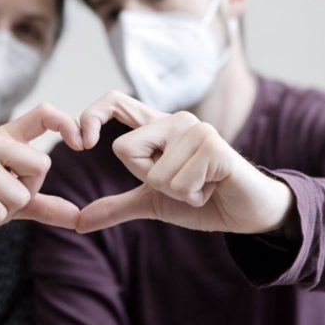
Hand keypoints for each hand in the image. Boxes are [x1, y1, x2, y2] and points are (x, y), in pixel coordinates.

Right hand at [0, 103, 83, 239]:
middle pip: (42, 165)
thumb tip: (78, 217)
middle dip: (26, 192)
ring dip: (4, 212)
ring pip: (20, 195)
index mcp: (3, 137)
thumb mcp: (10, 200)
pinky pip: (0, 213)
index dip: (67, 123)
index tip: (83, 143)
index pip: (43, 113)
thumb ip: (43, 204)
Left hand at [76, 91, 293, 233]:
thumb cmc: (203, 200)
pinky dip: (193, 197)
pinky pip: (177, 183)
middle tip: (181, 182)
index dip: (91, 117)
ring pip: (154, 174)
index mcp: (157, 126)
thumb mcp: (154, 202)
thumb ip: (117, 206)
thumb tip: (77, 222)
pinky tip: (212, 187)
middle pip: (124, 150)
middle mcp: (175, 119)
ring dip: (177, 193)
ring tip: (201, 185)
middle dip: (148, 180)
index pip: (114, 101)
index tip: (82, 144)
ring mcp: (195, 129)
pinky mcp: (213, 145)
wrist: (247, 213)